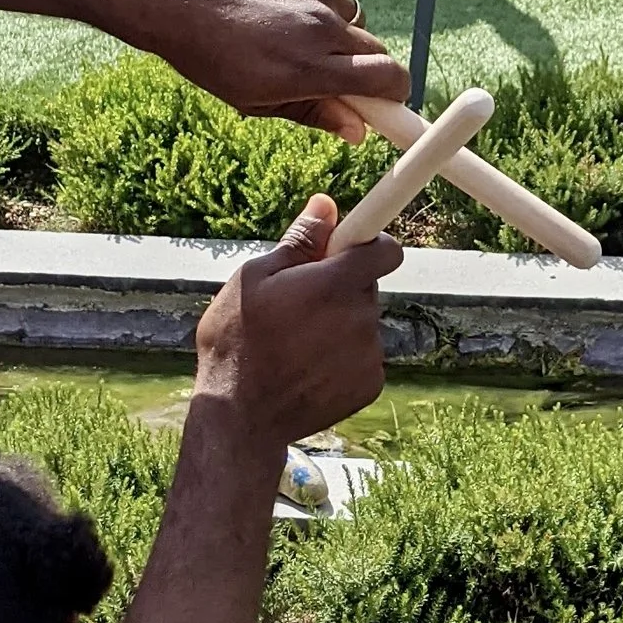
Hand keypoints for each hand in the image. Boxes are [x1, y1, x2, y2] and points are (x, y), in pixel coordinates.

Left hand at [128, 0, 406, 132]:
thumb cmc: (208, 53)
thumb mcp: (254, 100)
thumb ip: (314, 113)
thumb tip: (358, 130)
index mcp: (309, 68)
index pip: (388, 78)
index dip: (394, 91)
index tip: (387, 96)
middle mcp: (320, 24)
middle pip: (375, 46)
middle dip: (360, 61)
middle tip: (323, 65)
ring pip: (350, 13)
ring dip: (331, 25)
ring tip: (284, 25)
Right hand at [193, 195, 397, 452]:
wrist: (242, 418)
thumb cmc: (237, 343)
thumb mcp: (253, 279)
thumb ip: (298, 241)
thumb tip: (326, 204)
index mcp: (334, 285)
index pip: (385, 250)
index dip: (367, 245)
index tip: (346, 251)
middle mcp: (361, 318)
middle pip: (366, 287)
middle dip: (339, 288)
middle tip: (297, 305)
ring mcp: (369, 355)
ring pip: (362, 323)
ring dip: (339, 325)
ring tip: (295, 343)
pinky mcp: (370, 385)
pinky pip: (363, 357)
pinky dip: (342, 359)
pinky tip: (307, 368)